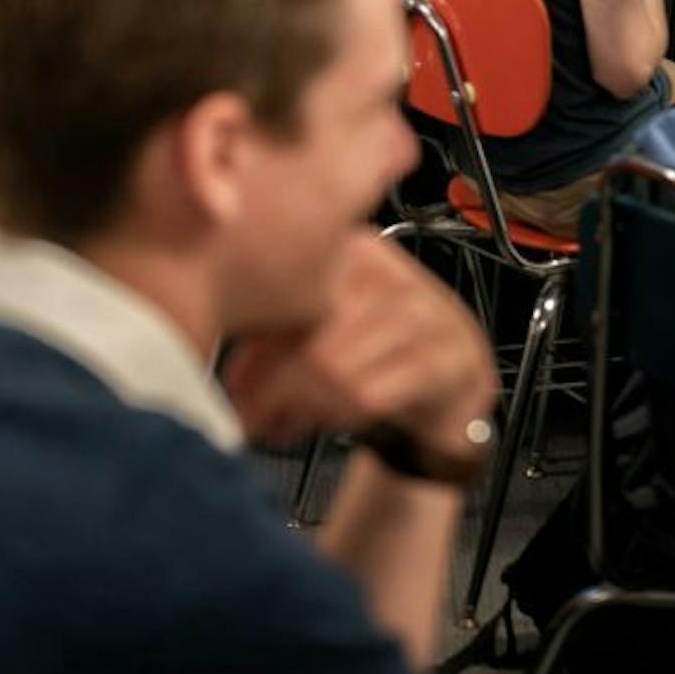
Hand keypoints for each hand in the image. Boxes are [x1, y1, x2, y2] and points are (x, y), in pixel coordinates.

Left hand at [224, 231, 495, 463]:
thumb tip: (225, 372)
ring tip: (276, 425)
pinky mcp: (448, 360)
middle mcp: (389, 272)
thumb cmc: (372, 351)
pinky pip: (369, 395)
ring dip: (297, 407)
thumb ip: (271, 333)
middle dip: (268, 385)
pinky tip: (320, 425)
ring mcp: (425, 313)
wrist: (449, 385)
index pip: (286, 293)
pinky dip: (335, 417)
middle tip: (245, 417)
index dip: (252, 347)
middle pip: (307, 332)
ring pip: (333, 367)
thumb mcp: (318, 329)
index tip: (230, 386)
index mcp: (350, 248)